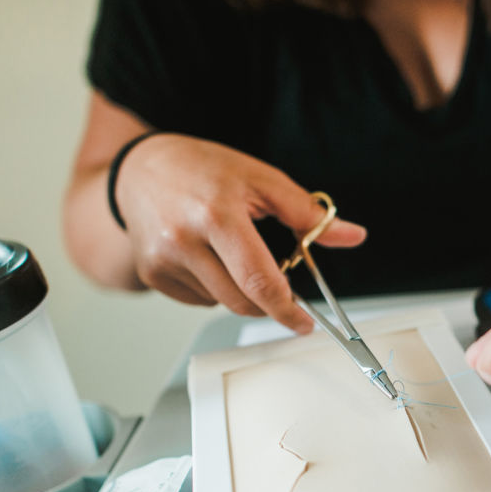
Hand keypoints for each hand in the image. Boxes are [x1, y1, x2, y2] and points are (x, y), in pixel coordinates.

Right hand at [115, 133, 366, 331]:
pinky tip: (207, 257)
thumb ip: (307, 213)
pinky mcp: (152, 275)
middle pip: (241, 301)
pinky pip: (200, 300)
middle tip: (278, 281)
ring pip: (222, 303)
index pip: (258, 280)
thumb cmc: (201, 169)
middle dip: (268, 301)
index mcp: (216, 215)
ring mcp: (163, 262)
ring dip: (240, 290)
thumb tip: (351, 235)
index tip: (303, 322)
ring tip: (231, 250)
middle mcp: (183, 241)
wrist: (139, 170)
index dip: (286, 309)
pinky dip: (215, 288)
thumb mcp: (261, 179)